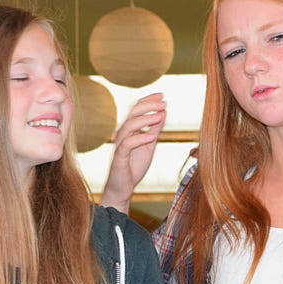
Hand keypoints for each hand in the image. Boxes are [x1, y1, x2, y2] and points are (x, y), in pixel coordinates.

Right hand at [99, 94, 166, 212]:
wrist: (123, 188)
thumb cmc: (134, 166)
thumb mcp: (149, 145)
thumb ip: (154, 129)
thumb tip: (163, 111)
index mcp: (129, 130)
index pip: (136, 109)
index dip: (148, 100)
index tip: (162, 95)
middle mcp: (122, 134)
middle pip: (131, 113)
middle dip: (148, 105)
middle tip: (163, 103)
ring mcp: (119, 145)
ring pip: (128, 126)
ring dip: (145, 119)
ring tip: (160, 115)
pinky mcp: (119, 157)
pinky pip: (127, 144)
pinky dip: (140, 139)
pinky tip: (152, 137)